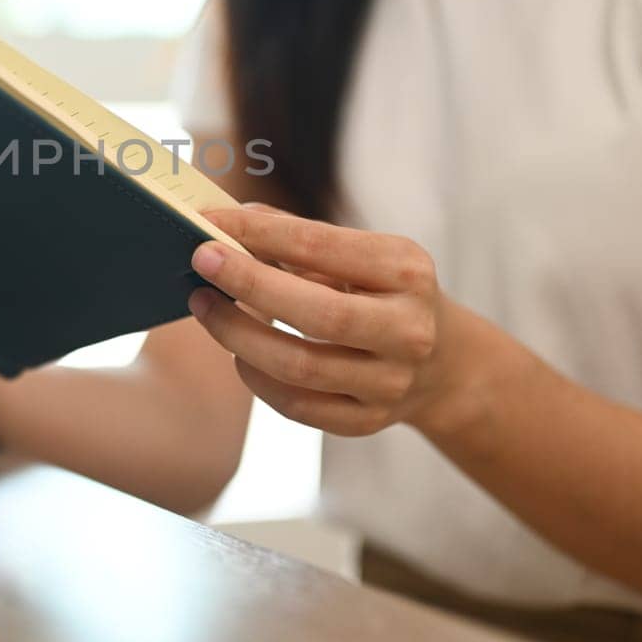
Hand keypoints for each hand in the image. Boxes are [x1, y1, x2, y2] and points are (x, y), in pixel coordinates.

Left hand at [188, 205, 466, 436]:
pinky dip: (257, 379)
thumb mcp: (361, 254)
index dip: (259, 233)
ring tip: (204, 306)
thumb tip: (228, 220)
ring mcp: (392, 382)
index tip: (209, 222)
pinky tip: (237, 354)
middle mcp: (408, 329)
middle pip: (317, 314)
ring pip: (300, 367)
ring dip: (239, 335)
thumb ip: (299, 236)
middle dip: (249, 284)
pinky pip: (298, 407)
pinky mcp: (369, 420)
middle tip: (199, 262)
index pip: (321, 246)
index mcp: (407, 271)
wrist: (443, 360)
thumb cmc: (380, 291)